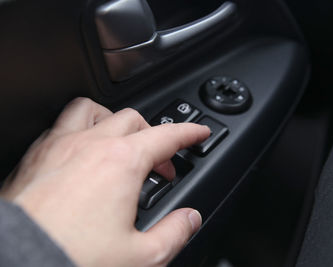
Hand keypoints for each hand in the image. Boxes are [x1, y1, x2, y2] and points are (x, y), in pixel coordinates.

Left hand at [0, 97, 209, 266]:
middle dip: (155, 136)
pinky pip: (62, 124)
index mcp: (122, 163)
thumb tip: (190, 219)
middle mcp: (91, 146)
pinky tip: (82, 152)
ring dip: (113, 121)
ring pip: (93, 110)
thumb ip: (175, 233)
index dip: (189, 132)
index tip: (198, 133)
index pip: (166, 136)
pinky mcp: (36, 156)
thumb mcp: (141, 257)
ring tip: (121, 140)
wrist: (18, 262)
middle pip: (134, 119)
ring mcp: (60, 146)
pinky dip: (80, 129)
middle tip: (161, 162)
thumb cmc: (70, 258)